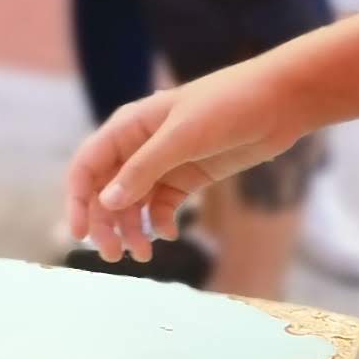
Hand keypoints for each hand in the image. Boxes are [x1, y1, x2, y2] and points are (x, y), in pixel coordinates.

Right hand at [62, 59, 313, 263]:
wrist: (280, 102)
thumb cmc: (228, 105)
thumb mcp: (182, 137)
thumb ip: (143, 169)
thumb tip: (106, 202)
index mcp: (128, 127)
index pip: (87, 166)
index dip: (78, 200)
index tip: (80, 234)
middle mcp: (139, 146)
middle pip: (107, 190)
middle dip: (106, 223)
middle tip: (113, 255)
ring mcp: (164, 163)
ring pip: (134, 202)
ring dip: (132, 229)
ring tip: (142, 256)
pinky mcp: (188, 176)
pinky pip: (163, 205)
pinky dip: (161, 222)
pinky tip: (169, 234)